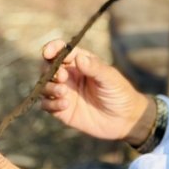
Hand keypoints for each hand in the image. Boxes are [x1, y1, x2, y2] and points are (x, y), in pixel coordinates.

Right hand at [40, 41, 154, 143]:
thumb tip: (79, 57)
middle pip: (47, 68)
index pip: (61, 51)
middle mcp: (69, 76)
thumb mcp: (110, 78)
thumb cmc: (120, 94)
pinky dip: (51, 103)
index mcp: (80, 63)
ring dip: (49, 87)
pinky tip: (65, 105)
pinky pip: (47, 105)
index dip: (52, 49)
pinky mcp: (62, 110)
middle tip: (62, 77)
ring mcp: (64, 93)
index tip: (49, 52)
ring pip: (44, 86)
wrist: (125, 120)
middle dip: (49, 71)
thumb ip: (95, 68)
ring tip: (63, 92)